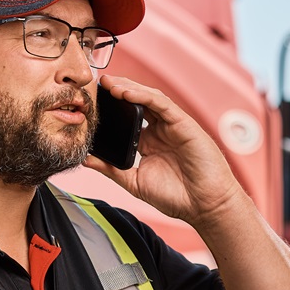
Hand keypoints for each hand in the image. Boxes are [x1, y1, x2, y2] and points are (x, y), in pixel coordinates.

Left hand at [83, 75, 248, 227]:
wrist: (204, 206)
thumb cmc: (176, 196)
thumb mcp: (134, 181)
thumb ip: (110, 169)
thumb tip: (85, 159)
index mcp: (148, 141)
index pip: (126, 118)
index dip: (109, 108)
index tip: (88, 103)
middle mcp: (160, 130)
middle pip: (136, 103)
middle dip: (117, 90)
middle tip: (96, 84)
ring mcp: (172, 125)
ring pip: (148, 98)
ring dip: (128, 89)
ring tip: (108, 85)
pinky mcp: (184, 124)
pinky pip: (162, 104)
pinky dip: (144, 97)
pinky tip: (127, 93)